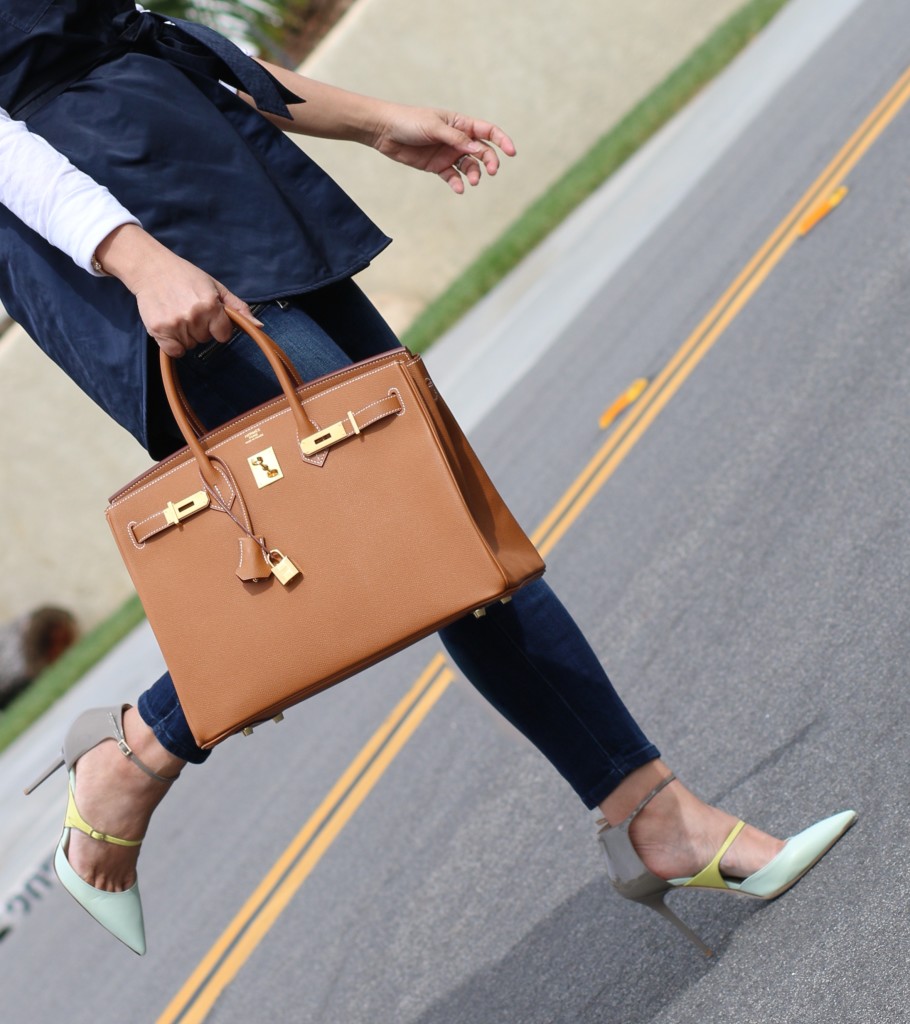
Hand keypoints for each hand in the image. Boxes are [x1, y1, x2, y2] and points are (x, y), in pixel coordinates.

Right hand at [94, 224, 258, 357]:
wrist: (152, 268)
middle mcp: (194, 315)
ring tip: (177, 313)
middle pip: (205, 339)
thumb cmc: (186, 277)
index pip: (224, 335)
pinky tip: (170, 327)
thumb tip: (259, 327)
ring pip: (190, 345)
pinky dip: (173, 345)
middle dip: (200, 328)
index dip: (218, 326)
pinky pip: (174, 351)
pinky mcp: (159, 329)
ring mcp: (175, 323)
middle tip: (188, 309)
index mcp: (211, 304)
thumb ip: (238, 308)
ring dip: (185, 335)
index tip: (208, 315)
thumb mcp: (216, 287)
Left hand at [370, 104, 515, 193]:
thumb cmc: (409, 121)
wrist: (385, 131)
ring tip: (473, 181)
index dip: (501, 140)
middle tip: (491, 171)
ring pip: (469, 166)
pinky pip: (452, 177)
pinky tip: (459, 188)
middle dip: (489, 161)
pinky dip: (457, 183)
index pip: (487, 131)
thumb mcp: (435, 127)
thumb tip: (478, 150)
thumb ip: (456, 139)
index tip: (511, 153)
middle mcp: (457, 139)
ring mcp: (448, 153)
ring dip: (474, 174)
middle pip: (482, 151)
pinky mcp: (437, 166)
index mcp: (460, 123)